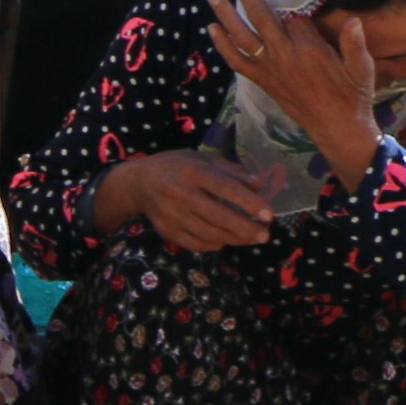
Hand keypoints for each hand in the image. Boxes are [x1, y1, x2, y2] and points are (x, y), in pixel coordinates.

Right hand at [100, 148, 282, 253]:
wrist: (137, 183)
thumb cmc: (176, 167)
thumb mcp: (202, 159)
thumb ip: (231, 172)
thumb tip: (260, 185)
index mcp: (192, 171)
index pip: (224, 187)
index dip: (248, 202)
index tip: (269, 214)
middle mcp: (180, 193)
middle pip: (218, 215)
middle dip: (245, 228)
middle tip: (265, 235)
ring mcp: (172, 214)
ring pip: (209, 233)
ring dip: (235, 239)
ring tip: (252, 239)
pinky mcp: (166, 230)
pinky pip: (195, 243)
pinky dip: (214, 245)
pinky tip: (225, 240)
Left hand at [207, 0, 382, 184]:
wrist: (336, 127)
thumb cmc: (353, 95)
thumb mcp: (363, 69)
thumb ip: (356, 45)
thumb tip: (354, 21)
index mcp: (310, 49)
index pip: (293, 15)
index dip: (291, 2)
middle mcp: (285, 55)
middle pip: (262, 17)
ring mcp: (270, 68)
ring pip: (243, 36)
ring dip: (226, 15)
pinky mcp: (262, 80)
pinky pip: (237, 61)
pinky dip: (223, 46)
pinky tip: (211, 29)